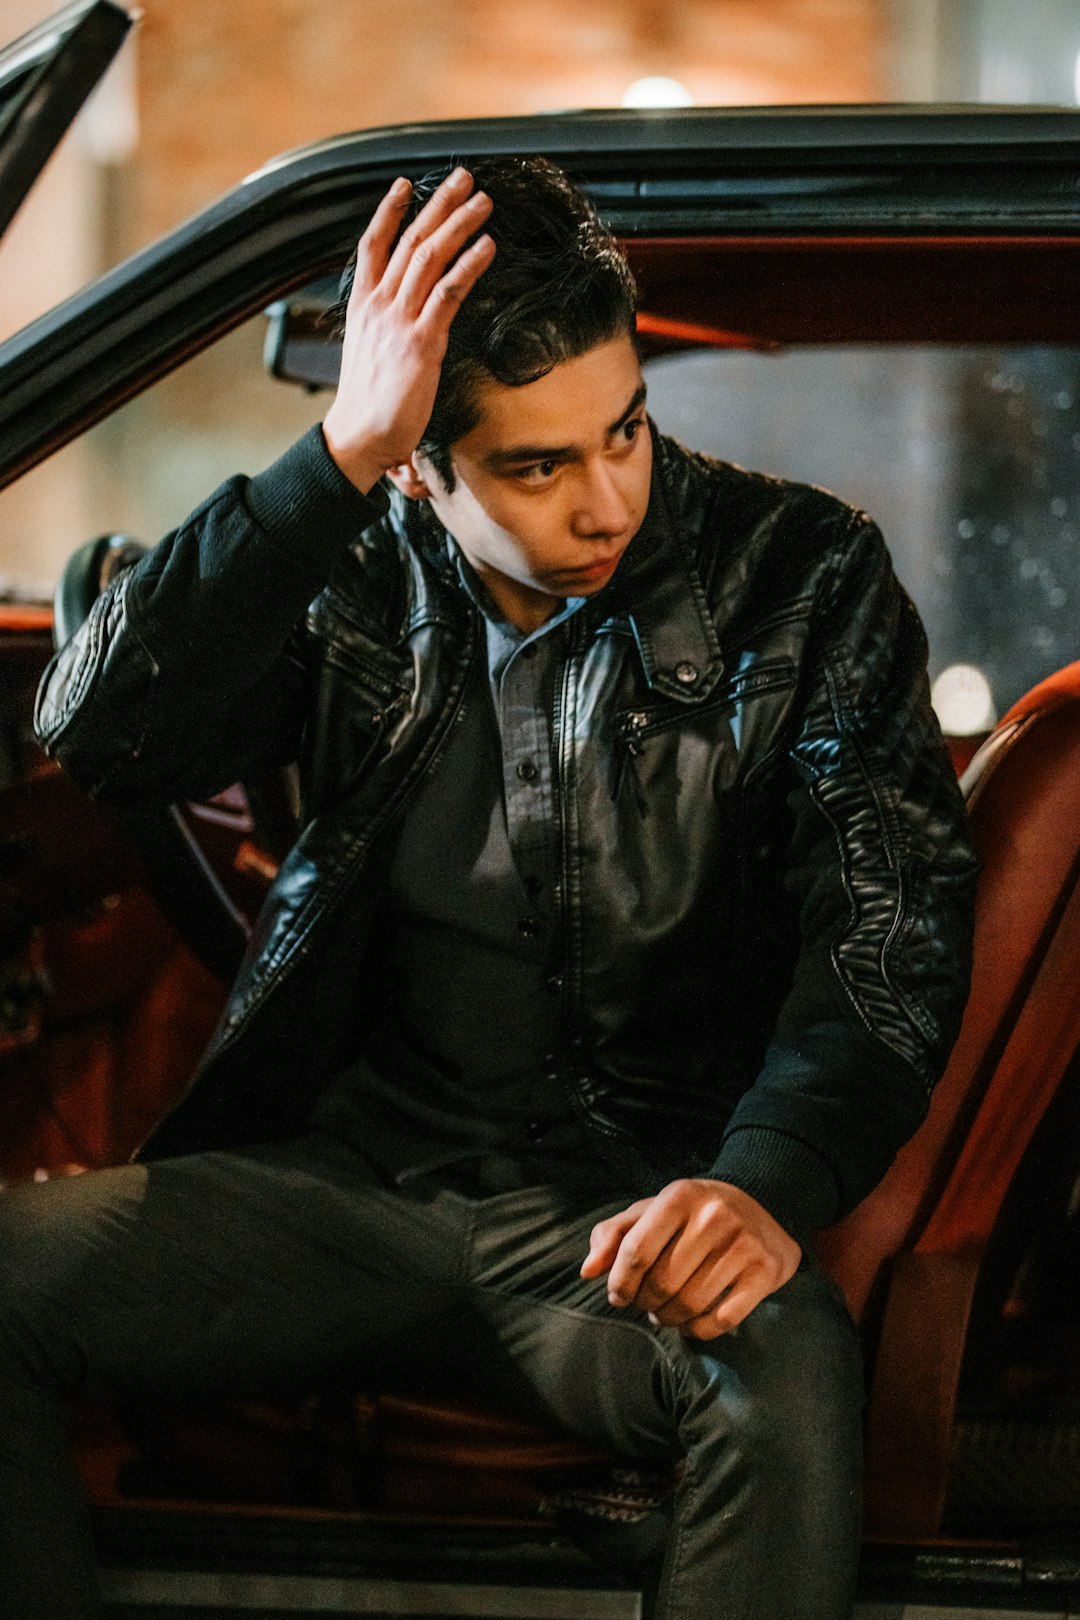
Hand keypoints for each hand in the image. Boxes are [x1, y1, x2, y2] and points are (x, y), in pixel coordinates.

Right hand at [322, 168, 495, 492]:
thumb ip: (385, 335)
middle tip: (463, 177)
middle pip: (409, 240)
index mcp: (362, 307)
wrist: (358, 437)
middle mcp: (378, 306)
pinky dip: (469, 265)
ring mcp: (399, 321)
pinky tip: (487, 246)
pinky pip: (448, 292)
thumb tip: (400, 332)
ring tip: (484, 201)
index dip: (389, 212)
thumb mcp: (370, 358)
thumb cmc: (367, 407)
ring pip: (430, 257)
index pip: (372, 247)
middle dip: (438, 205)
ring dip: (459, 224)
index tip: (405, 185)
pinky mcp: (421, 342)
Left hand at [580, 1179, 800, 1339]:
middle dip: (645, 1303)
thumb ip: (613, 1235)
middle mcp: (713, 1217)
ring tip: (664, 1313)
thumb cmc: (693, 1213)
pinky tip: (690, 1323)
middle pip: (662, 1283)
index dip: (620, 1282)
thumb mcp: (651, 1211)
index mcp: (680, 1196)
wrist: (763, 1204)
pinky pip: (722, 1320)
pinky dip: (698, 1331)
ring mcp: (743, 1245)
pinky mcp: (765, 1272)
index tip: (618, 1295)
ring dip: (668, 1319)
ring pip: (690, 1305)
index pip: (636, 1250)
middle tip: (645, 1304)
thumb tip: (587, 1271)